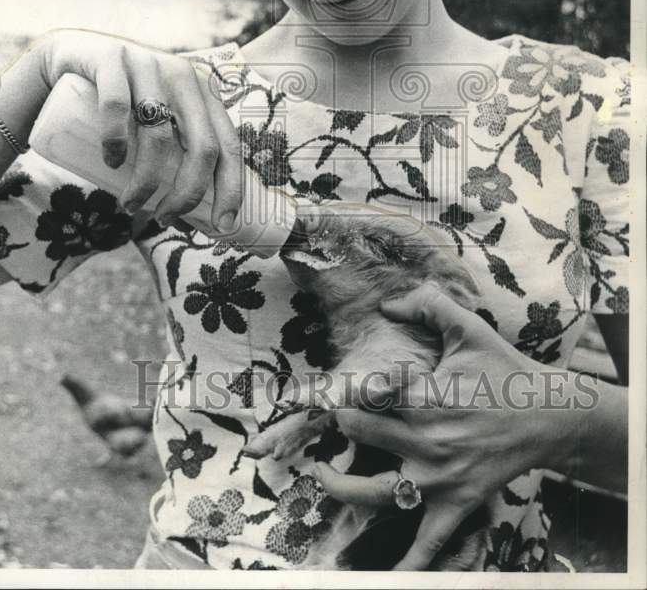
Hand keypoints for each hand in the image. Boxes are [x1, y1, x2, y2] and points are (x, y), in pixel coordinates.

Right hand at [39, 29, 242, 229]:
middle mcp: (183, 76)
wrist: (69, 58)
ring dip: (147, 182)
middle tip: (165, 217)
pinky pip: (117, 105)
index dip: (232, 188)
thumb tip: (184, 219)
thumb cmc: (119, 106)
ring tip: (131, 205)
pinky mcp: (111, 58)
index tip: (222, 226)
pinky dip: (115, 141)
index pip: (230, 145)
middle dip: (188, 194)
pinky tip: (112, 162)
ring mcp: (148, 63)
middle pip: (202, 146)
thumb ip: (173, 157)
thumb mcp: (155, 125)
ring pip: (159, 135)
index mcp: (204, 94)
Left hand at [312, 282, 570, 569]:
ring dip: (340, 485)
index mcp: (426, 395)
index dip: (340, 386)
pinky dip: (408, 563)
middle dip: (340, 422)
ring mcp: (439, 477)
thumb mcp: (468, 329)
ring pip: (375, 490)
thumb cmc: (502, 371)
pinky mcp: (455, 503)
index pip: (368, 390)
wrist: (548, 417)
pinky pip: (426, 540)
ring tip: (322, 474)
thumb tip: (386, 304)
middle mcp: (427, 438)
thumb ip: (427, 305)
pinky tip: (387, 575)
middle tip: (331, 416)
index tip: (320, 386)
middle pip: (361, 432)